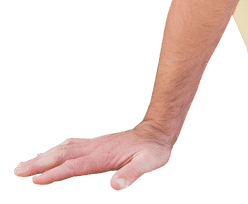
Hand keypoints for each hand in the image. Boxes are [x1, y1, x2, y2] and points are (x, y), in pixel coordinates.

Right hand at [13, 121, 172, 190]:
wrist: (157, 132)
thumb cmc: (153, 151)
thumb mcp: (149, 163)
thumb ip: (132, 174)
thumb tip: (117, 186)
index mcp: (103, 156)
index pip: (75, 166)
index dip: (56, 173)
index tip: (37, 180)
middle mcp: (95, 148)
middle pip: (62, 155)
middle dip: (39, 164)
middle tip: (18, 171)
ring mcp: (94, 145)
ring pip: (63, 149)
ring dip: (43, 157)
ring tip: (23, 165)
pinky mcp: (95, 144)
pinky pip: (70, 146)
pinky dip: (55, 150)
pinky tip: (47, 154)